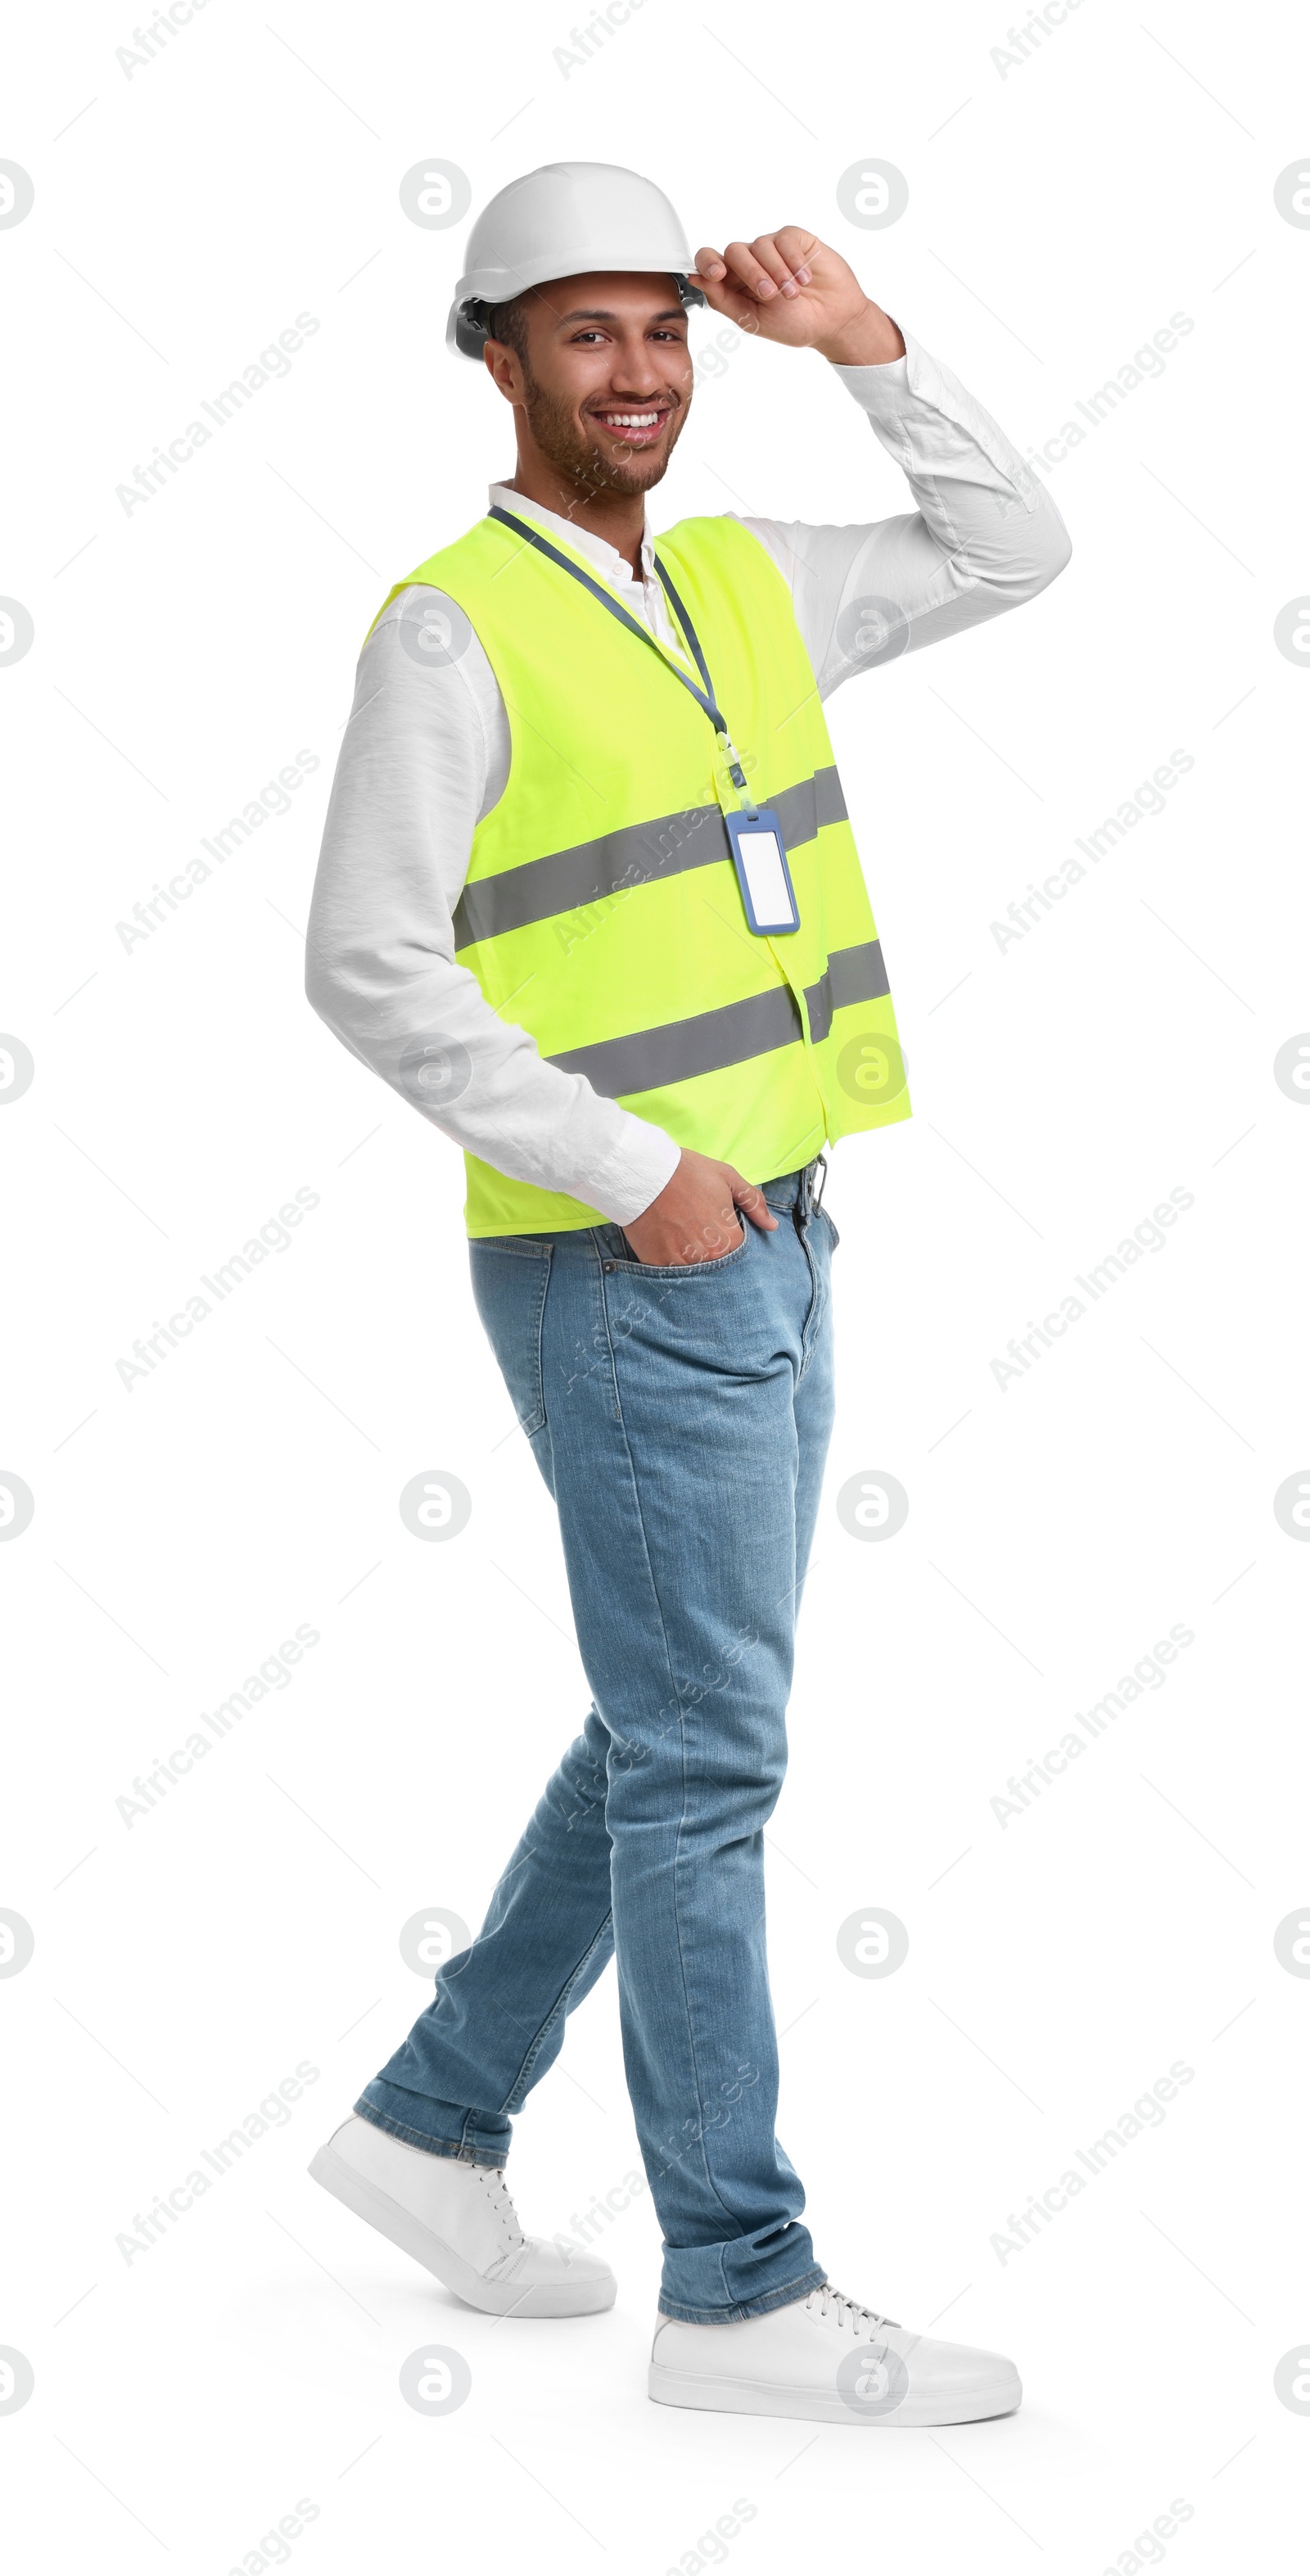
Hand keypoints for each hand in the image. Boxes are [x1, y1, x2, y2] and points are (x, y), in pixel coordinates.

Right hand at [622, 1148, 777, 1265]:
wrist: (644, 1173)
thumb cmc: (688, 1172)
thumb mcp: (728, 1178)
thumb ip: (753, 1202)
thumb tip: (772, 1225)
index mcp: (729, 1240)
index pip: (738, 1252)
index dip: (728, 1239)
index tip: (716, 1228)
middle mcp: (708, 1258)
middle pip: (716, 1263)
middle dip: (710, 1251)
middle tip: (696, 1230)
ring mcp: (682, 1264)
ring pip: (694, 1271)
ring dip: (691, 1258)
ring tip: (680, 1235)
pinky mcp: (658, 1265)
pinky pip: (669, 1272)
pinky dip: (670, 1261)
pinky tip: (665, 1242)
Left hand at [688, 229, 904, 365]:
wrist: (832, 322)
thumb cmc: (795, 324)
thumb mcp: (754, 321)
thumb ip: (724, 301)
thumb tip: (695, 279)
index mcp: (735, 283)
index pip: (710, 261)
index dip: (707, 263)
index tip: (716, 274)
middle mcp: (751, 262)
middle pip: (735, 251)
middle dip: (751, 273)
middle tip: (769, 295)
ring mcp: (772, 249)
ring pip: (760, 245)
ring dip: (776, 272)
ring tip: (792, 294)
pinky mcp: (794, 240)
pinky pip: (784, 239)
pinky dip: (794, 261)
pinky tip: (805, 279)